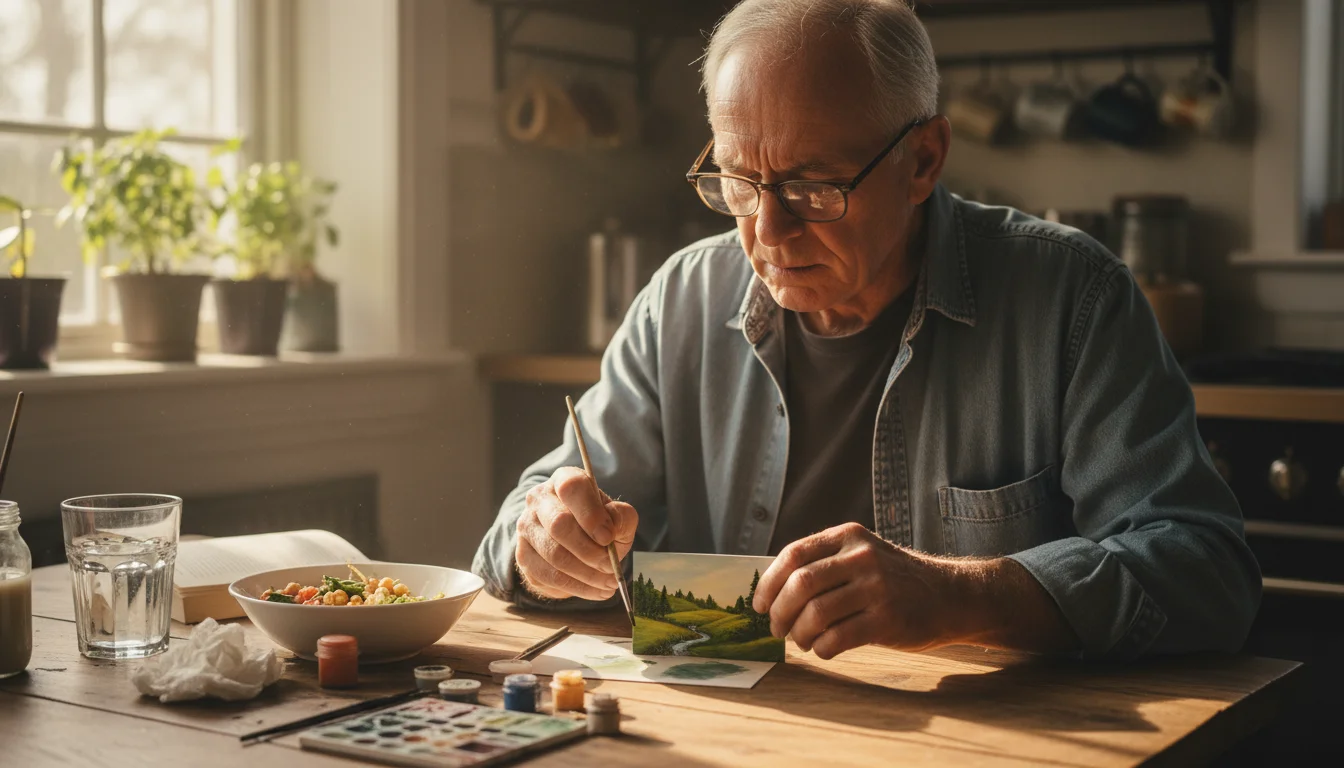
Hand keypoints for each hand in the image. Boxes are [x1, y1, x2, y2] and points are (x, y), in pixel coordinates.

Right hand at [514, 466, 637, 600]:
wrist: (575, 546)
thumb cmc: (599, 526)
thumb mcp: (617, 518)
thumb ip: (622, 517)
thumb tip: (612, 527)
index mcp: (564, 480)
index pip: (572, 488)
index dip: (590, 514)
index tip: (608, 537)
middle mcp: (539, 499)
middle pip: (559, 524)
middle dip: (590, 551)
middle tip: (611, 566)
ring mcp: (527, 527)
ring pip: (555, 555)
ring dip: (587, 574)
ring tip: (610, 583)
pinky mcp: (523, 555)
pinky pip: (550, 576)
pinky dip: (578, 587)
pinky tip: (596, 591)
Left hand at [752, 523, 961, 658]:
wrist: (949, 595)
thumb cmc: (894, 580)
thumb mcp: (861, 555)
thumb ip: (824, 564)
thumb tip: (771, 591)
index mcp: (848, 537)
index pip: (793, 554)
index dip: (768, 583)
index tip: (759, 605)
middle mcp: (861, 557)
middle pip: (800, 584)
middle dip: (780, 612)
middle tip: (776, 629)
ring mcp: (876, 587)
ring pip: (816, 613)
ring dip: (799, 634)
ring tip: (802, 640)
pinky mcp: (887, 619)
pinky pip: (838, 638)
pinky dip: (822, 648)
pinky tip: (824, 649)